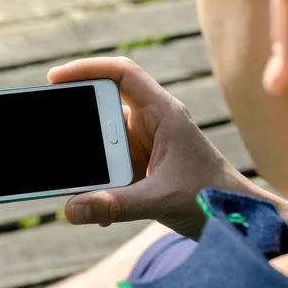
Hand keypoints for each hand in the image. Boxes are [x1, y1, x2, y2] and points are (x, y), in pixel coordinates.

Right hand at [49, 57, 252, 238]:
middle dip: (78, 123)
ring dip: (88, 160)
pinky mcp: (141, 165)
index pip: (122, 75)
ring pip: (103, 141)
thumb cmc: (212, 198)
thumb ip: (115, 205)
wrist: (235, 219)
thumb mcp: (161, 199)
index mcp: (163, 114)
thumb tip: (71, 209)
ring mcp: (145, 145)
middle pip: (104, 108)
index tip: (54, 79)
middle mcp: (152, 123)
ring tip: (71, 178)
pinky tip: (91, 202)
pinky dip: (97, 182)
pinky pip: (109, 166)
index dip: (87, 69)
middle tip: (52, 134)